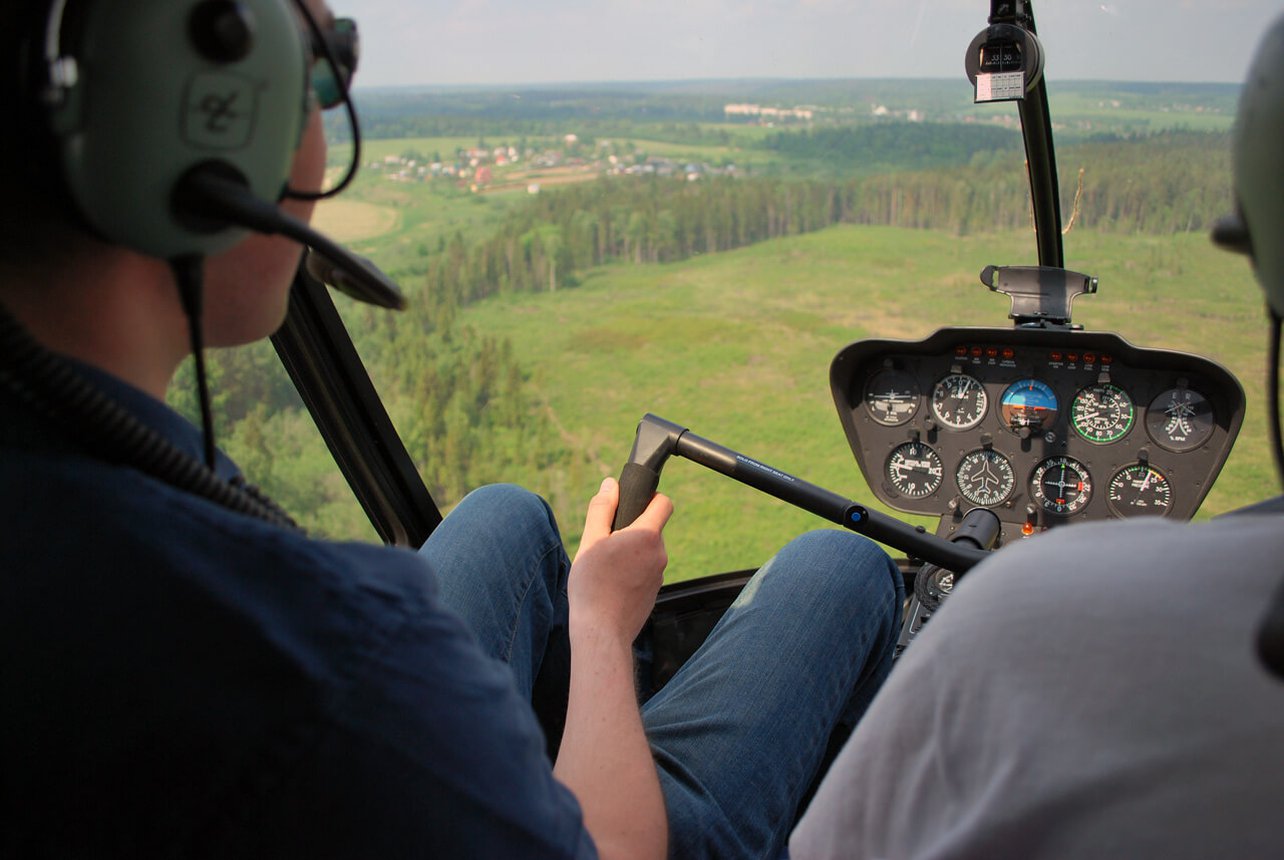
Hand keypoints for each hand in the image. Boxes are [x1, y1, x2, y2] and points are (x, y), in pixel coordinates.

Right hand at [569, 477, 672, 644]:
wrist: (602, 632)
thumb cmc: (592, 585)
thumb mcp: (591, 540)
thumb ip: (602, 509)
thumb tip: (610, 484)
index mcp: (647, 536)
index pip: (664, 502)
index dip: (650, 497)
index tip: (632, 504)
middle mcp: (660, 554)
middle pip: (652, 528)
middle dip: (632, 528)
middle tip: (606, 542)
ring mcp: (659, 575)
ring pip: (647, 551)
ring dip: (631, 552)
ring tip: (606, 567)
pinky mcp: (654, 592)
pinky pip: (646, 571)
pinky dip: (632, 571)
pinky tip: (612, 583)